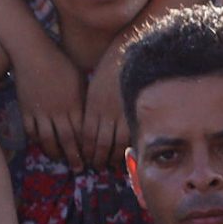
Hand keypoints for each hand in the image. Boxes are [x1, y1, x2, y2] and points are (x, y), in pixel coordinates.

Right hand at [12, 43, 85, 167]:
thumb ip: (84, 100)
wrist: (33, 52)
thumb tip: (91, 116)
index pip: (83, 134)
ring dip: (54, 153)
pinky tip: (41, 144)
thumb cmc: (60, 62)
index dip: (88, 148)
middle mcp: (59, 112)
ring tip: (58, 159)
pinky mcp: (25, 109)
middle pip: (68, 141)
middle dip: (74, 158)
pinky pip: (31, 131)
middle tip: (79, 170)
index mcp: (75, 105)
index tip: (92, 158)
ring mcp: (40, 111)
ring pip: (48, 140)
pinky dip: (36, 140)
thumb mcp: (80, 80)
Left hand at [82, 47, 126, 168]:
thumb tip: (91, 131)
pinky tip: (127, 156)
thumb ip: (93, 112)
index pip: (86, 136)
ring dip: (112, 157)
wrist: (127, 57)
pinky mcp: (137, 114)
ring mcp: (122, 114)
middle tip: (96, 166)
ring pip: (115, 144)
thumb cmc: (108, 74)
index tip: (86, 158)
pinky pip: (132, 137)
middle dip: (97, 157)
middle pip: (99, 143)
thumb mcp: (94, 91)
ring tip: (109, 164)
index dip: (86, 150)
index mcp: (92, 107)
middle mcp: (105, 113)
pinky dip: (129, 149)